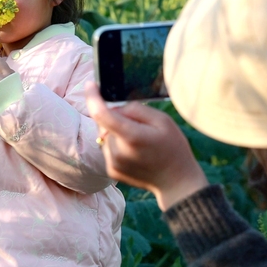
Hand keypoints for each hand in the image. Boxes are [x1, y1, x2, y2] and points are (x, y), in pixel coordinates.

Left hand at [84, 82, 208, 210]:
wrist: (175, 181)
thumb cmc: (173, 147)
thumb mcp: (162, 121)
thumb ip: (136, 110)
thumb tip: (115, 108)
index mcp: (131, 137)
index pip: (101, 113)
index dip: (93, 96)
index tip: (91, 85)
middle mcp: (117, 151)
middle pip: (103, 123)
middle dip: (114, 116)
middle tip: (138, 125)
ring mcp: (113, 163)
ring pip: (104, 135)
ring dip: (114, 131)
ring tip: (138, 141)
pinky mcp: (111, 170)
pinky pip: (107, 147)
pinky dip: (116, 144)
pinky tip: (134, 152)